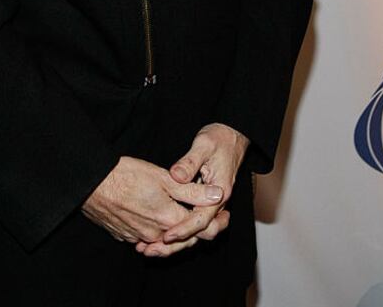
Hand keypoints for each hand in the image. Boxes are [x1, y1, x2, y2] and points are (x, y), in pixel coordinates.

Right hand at [82, 156, 222, 248]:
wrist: (91, 183)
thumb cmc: (126, 174)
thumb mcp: (163, 177)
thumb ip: (192, 190)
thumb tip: (217, 195)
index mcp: (167, 218)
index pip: (201, 230)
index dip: (216, 222)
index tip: (224, 213)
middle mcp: (155, 234)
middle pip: (185, 239)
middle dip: (198, 227)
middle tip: (211, 213)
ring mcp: (138, 237)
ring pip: (166, 238)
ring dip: (178, 228)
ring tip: (185, 212)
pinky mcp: (125, 235)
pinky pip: (148, 237)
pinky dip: (158, 229)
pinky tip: (158, 215)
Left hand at [136, 123, 249, 257]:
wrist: (233, 135)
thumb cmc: (220, 138)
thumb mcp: (203, 145)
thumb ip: (189, 162)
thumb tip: (176, 176)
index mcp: (220, 192)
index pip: (202, 219)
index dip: (184, 229)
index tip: (166, 235)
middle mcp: (218, 202)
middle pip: (200, 233)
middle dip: (178, 244)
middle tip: (152, 249)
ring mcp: (212, 203)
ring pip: (196, 230)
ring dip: (176, 241)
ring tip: (149, 247)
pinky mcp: (204, 201)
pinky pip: (193, 220)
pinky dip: (179, 229)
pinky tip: (159, 232)